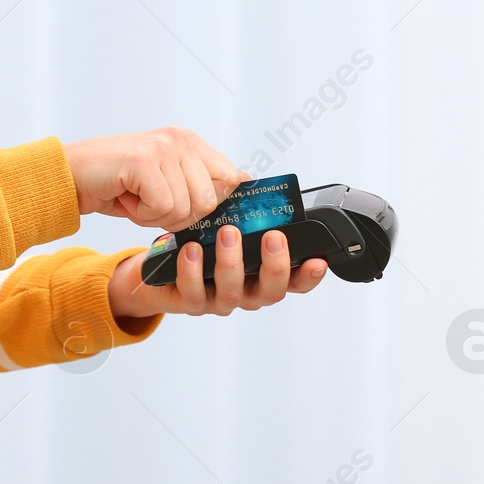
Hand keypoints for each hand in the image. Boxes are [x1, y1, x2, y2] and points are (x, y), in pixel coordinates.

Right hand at [64, 127, 243, 231]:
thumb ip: (201, 186)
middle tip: (151, 204)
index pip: (232, 179)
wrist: (68, 177)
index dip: (214, 204)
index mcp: (192, 143)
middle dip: (181, 216)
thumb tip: (243, 188)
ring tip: (136, 198)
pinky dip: (142, 215)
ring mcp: (164, 148)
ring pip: (187, 207)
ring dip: (158, 216)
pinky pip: (163, 207)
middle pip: (211, 200)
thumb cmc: (117, 186)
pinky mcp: (145, 161)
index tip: (187, 208)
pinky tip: (125, 198)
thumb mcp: (167, 185)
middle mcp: (181, 140)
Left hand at [108, 226, 328, 318]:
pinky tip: (193, 250)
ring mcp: (222, 301)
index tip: (318, 260)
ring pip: (233, 292)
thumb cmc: (205, 245)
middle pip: (272, 292)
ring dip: (232, 262)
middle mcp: (249, 293)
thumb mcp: (230, 225)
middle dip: (275, 265)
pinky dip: (193, 272)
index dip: (310, 275)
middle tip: (272, 237)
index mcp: (264, 276)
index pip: (296, 282)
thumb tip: (246, 179)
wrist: (165, 272)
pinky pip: (194, 293)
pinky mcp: (193, 304)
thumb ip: (243, 208)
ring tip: (228, 233)